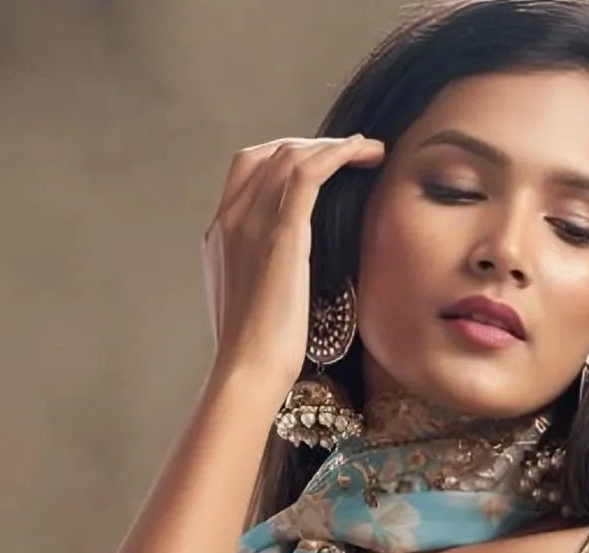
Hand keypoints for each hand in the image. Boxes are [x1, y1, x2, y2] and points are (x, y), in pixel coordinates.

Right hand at [203, 134, 385, 384]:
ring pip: (291, 155)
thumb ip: (260, 273)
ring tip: (367, 150)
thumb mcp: (252, 302)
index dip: (284, 156)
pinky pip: (309, 173)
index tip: (318, 165)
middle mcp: (232, 218)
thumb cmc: (255, 354)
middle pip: (269, 153)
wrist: (247, 372)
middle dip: (311, 145)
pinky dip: (338, 154)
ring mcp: (253, 222)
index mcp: (221, 233)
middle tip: (349, 155)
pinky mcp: (282, 234)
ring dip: (333, 146)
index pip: (248, 169)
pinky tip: (364, 153)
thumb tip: (285, 273)